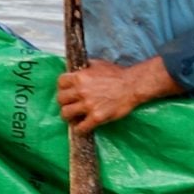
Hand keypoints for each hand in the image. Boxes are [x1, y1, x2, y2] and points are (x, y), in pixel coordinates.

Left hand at [56, 56, 173, 131]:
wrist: (132, 86)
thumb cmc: (117, 74)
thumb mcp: (98, 64)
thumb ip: (85, 67)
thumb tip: (76, 69)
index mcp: (80, 77)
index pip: (60, 82)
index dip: (62, 87)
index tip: (67, 91)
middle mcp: (81, 91)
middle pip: (60, 99)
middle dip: (64, 102)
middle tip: (70, 105)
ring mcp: (88, 105)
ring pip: (66, 114)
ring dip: (69, 116)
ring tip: (74, 117)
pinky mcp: (96, 117)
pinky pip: (81, 127)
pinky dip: (80, 129)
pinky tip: (83, 127)